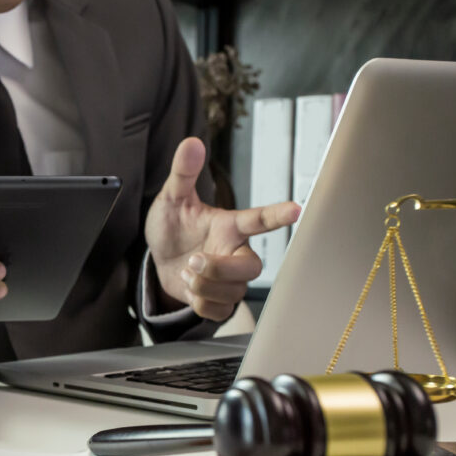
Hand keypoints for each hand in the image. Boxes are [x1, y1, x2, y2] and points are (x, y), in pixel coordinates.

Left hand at [145, 137, 300, 320]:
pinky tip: (190, 290)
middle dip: (221, 269)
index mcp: (230, 226)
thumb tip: (191, 143)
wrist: (159, 259)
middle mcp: (236, 252)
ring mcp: (230, 279)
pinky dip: (201, 304)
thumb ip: (183, 173)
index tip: (296, 209)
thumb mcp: (172, 199)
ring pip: (234, 292)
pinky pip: (220, 311)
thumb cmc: (173, 227)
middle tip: (193, 260)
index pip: (259, 220)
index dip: (277, 215)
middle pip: (253, 268)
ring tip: (186, 271)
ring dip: (204, 286)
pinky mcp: (221, 301)